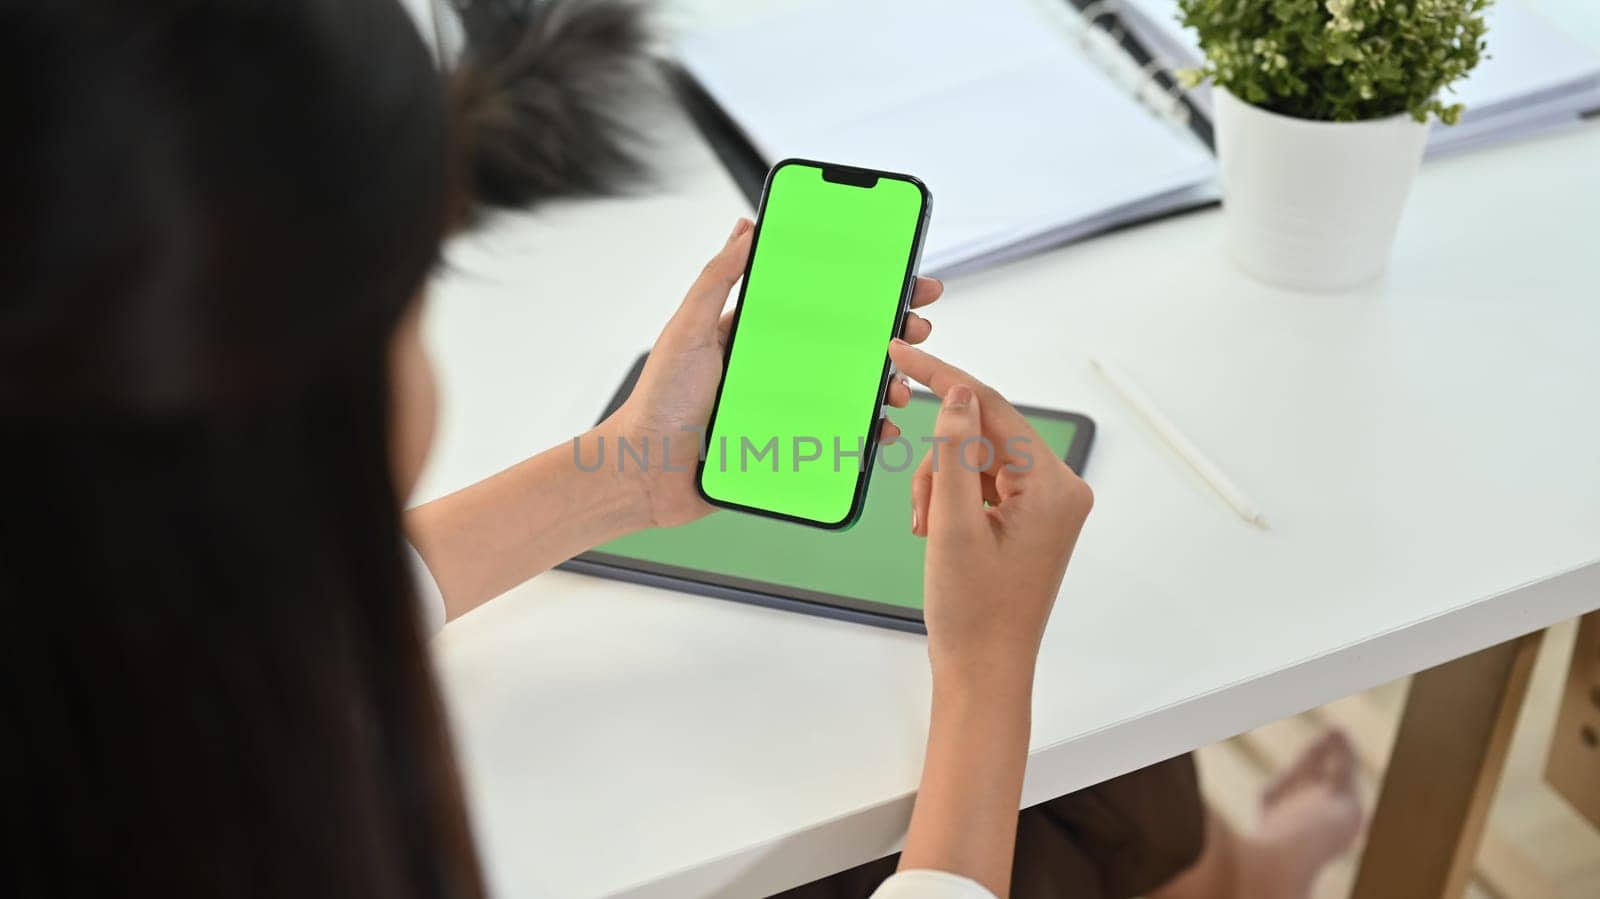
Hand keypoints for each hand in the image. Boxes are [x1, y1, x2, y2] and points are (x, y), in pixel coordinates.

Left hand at [601, 217, 944, 526]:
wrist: (645, 471)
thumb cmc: (659, 399)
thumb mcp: (688, 328)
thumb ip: (718, 278)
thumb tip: (747, 227)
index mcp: (759, 333)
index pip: (822, 301)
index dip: (864, 289)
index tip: (901, 277)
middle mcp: (779, 367)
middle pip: (849, 344)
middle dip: (892, 333)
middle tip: (918, 327)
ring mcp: (788, 407)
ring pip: (852, 391)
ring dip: (887, 383)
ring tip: (900, 383)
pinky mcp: (791, 446)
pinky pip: (839, 437)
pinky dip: (867, 433)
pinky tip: (882, 428)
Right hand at [889, 340, 1093, 690]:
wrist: (983, 670)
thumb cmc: (973, 612)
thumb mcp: (952, 525)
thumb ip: (954, 451)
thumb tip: (958, 392)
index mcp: (1054, 487)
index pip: (991, 408)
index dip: (941, 378)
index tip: (901, 355)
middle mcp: (1060, 489)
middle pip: (982, 434)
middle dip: (939, 463)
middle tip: (920, 512)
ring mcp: (1047, 505)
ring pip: (975, 458)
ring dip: (941, 484)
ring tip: (928, 532)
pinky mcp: (1030, 518)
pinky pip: (982, 482)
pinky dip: (952, 499)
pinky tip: (938, 533)